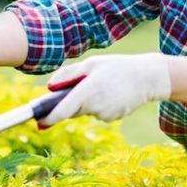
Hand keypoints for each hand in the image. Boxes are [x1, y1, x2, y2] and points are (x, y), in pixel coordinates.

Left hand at [39, 53, 170, 125]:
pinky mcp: (112, 118)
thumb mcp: (91, 64)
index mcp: (88, 91)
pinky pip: (97, 113)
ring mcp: (105, 114)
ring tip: (99, 85)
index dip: (49, 118)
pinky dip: (97, 105)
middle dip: (68, 103)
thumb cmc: (116, 67)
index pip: (63, 110)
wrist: (148, 78)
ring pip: (85, 111)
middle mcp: (95, 106)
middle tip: (75, 89)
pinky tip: (109, 93)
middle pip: (72, 110)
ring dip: (85, 102)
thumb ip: (68, 75)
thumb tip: (49, 87)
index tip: (38, 121)